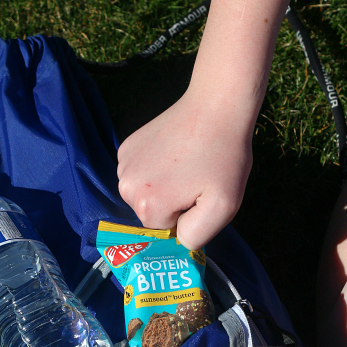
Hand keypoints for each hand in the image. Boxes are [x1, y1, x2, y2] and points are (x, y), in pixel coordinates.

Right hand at [117, 87, 253, 249]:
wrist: (216, 105)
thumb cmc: (224, 157)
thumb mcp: (223, 207)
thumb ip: (196, 236)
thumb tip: (178, 241)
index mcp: (148, 205)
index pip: (164, 232)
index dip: (187, 218)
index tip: (201, 194)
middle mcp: (126, 186)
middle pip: (151, 215)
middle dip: (174, 204)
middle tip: (196, 179)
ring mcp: (122, 164)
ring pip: (145, 195)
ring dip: (165, 187)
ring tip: (187, 165)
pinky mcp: (126, 147)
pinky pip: (141, 174)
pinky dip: (156, 169)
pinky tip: (174, 153)